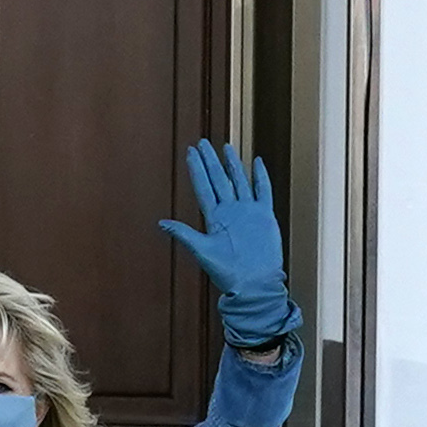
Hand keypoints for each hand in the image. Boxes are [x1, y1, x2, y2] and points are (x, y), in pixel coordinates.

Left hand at [157, 139, 296, 344]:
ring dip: (232, 165)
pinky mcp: (265, 216)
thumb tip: (160, 223)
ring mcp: (248, 212)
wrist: (254, 284)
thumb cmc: (227, 272)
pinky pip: (263, 191)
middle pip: (219, 179)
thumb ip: (184, 234)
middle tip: (203, 143)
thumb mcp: (202, 250)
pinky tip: (257, 162)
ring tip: (225, 148)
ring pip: (239, 181)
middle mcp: (231, 211)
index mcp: (215, 217)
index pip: (204, 187)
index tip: (190, 152)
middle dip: (211, 161)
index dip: (197, 169)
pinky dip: (261, 177)